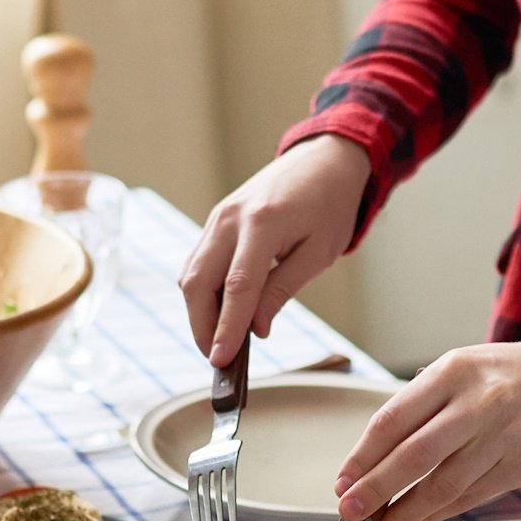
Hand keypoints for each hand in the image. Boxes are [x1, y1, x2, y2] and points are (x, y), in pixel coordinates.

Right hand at [182, 135, 372, 366]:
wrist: (322, 159)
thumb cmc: (329, 205)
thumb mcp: (319, 253)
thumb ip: (283, 289)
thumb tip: (257, 328)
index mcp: (263, 223)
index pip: (237, 287)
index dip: (226, 328)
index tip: (220, 361)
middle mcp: (231, 218)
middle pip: (198, 283)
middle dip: (202, 327)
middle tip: (218, 360)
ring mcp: (218, 217)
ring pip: (191, 274)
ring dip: (199, 313)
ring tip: (219, 342)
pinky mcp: (216, 221)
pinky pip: (198, 262)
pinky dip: (202, 293)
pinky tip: (218, 314)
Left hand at [334, 339, 520, 520]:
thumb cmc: (503, 377)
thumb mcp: (459, 372)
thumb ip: (419, 409)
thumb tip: (369, 465)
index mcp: (452, 372)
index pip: (394, 419)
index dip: (363, 457)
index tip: (342, 482)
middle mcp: (479, 403)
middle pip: (416, 455)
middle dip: (376, 489)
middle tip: (349, 512)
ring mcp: (504, 437)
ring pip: (444, 485)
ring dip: (406, 513)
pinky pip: (471, 497)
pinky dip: (437, 514)